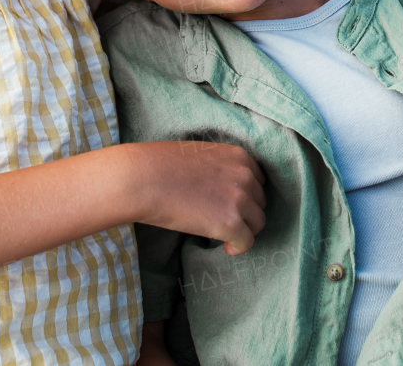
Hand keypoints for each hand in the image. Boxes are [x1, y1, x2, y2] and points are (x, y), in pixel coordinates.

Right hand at [127, 141, 266, 254]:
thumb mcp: (201, 154)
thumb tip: (225, 188)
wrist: (142, 179)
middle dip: (245, 212)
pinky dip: (238, 247)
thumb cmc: (161, 166)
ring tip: (225, 234)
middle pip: (260, 202)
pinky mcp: (230, 223)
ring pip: (258, 223)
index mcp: (239, 156)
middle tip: (224, 219)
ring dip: (243, 230)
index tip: (232, 204)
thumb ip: (221, 167)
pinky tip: (226, 248)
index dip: (246, 195)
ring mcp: (239, 199)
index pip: (259, 181)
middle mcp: (245, 176)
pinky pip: (247, 242)